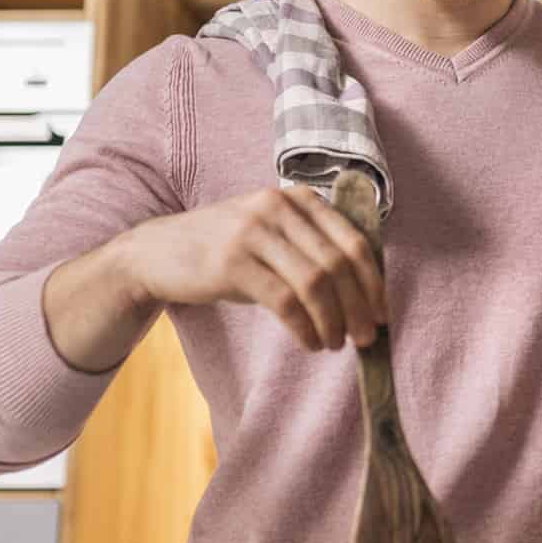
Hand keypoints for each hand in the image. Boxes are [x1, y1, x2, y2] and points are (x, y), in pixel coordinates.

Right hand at [113, 186, 388, 351]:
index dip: (374, 282)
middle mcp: (278, 207)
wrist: (158, 252)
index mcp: (298, 198)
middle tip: (366, 339)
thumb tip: (367, 297)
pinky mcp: (232, 262)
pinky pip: (284, 301)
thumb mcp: (273, 236)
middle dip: (359, 307)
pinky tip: (310, 342)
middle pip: (338, 264)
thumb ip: (314, 250)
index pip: (353, 241)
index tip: (383, 314)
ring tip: (335, 344)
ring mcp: (253, 232)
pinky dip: (305, 327)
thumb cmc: (228, 251)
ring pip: (315, 283)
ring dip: (334, 321)